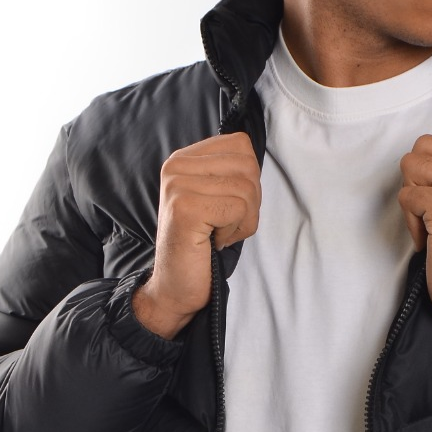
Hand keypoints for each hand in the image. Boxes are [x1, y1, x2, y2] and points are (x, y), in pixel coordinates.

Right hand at [133, 132, 261, 338]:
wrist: (175, 286)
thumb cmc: (202, 244)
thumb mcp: (216, 198)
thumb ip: (231, 173)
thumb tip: (255, 157)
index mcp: (183, 159)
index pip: (241, 145)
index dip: (249, 179)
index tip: (227, 205)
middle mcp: (176, 166)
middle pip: (248, 166)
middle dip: (249, 202)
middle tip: (224, 223)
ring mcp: (178, 185)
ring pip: (246, 189)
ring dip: (242, 220)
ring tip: (217, 233)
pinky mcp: (185, 208)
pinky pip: (238, 209)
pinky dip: (234, 232)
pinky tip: (213, 241)